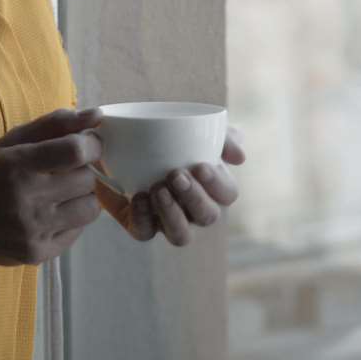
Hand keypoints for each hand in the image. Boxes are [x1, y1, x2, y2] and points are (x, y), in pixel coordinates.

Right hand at [0, 107, 105, 266]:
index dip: (92, 146)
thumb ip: (55, 124)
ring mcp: (34, 230)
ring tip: (63, 193)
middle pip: (87, 179)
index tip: (88, 146)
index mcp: (18, 164)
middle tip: (70, 171)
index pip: (75, 151)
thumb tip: (96, 114)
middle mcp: (27, 199)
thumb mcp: (12, 141)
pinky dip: (72, 220)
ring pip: (90, 208)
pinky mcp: (39, 253)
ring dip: (83, 197)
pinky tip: (52, 214)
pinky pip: (78, 232)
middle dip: (85, 171)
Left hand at [95, 124, 245, 245]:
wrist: (119, 138)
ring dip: (173, 213)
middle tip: (175, 174)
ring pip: (181, 235)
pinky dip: (143, 217)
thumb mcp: (192, 124)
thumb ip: (222, 134)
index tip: (200, 166)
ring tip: (158, 189)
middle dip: (194, 197)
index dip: (217, 185)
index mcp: (210, 184)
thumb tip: (240, 157)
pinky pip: (145, 233)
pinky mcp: (140, 224)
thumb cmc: (161, 133)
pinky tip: (139, 197)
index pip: (227, 194)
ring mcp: (166, 219)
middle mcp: (192, 207)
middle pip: (208, 216)